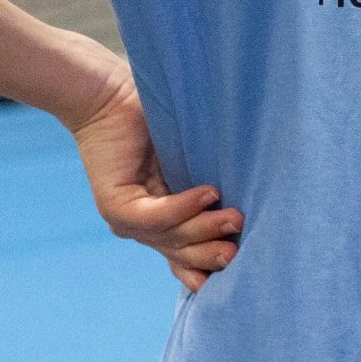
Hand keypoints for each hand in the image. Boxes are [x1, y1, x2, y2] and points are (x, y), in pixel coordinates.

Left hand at [63, 59, 241, 291]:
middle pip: (181, 252)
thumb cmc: (155, 120)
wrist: (109, 95)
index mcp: (161, 220)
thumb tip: (251, 204)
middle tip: (239, 251)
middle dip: (211, 255)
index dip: (210, 264)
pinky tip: (208, 194)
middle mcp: (143, 226)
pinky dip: (183, 207)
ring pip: (171, 237)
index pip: (187, 256)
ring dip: (205, 228)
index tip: (243, 266)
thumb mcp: (188, 159)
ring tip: (235, 218)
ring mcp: (126, 220)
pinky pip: (154, 215)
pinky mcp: (115, 205)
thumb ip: (209, 186)